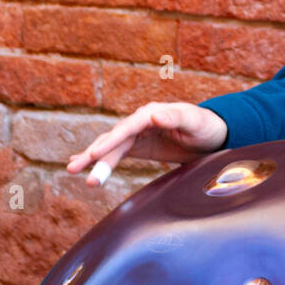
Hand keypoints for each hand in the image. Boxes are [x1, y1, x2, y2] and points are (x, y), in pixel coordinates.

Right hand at [65, 102, 228, 186]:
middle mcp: (140, 121)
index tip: (95, 153)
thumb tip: (153, 114)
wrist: (212, 135)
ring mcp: (137, 134)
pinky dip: (98, 159)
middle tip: (75, 170)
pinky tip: (79, 164)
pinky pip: (114, 153)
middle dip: (94, 154)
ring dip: (92, 160)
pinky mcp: (138, 146)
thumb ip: (175, 117)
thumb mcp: (194, 122)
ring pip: (110, 147)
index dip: (111, 140)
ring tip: (72, 170)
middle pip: (114, 139)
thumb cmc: (205, 126)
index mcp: (152, 113)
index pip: (128, 127)